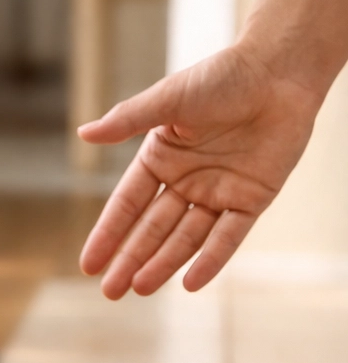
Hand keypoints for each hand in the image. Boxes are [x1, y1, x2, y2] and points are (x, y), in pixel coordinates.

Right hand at [77, 43, 320, 297]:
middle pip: (152, 230)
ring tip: (139, 289)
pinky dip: (211, 259)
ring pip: (185, 238)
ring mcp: (218, 193)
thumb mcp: (167, 99)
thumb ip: (127, 120)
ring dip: (163, 264)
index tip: (88, 265)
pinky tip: (189, 282)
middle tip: (110, 291)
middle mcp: (185, 181)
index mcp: (160, 159)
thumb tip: (84, 134)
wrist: (279, 70)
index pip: (126, 205)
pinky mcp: (252, 199)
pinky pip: (228, 236)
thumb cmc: (221, 77)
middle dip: (130, 260)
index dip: (108, 235)